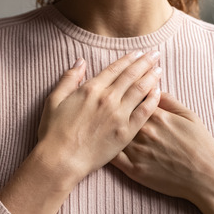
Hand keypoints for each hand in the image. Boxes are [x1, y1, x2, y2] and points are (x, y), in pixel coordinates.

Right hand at [35, 51, 162, 181]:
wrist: (60, 160)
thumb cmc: (53, 132)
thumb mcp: (54, 100)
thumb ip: (69, 78)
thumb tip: (80, 61)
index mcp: (91, 89)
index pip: (115, 69)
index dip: (128, 59)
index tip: (138, 52)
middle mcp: (108, 99)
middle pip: (131, 75)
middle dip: (145, 62)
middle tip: (155, 54)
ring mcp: (118, 115)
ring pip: (140, 90)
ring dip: (151, 77)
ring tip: (159, 68)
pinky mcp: (126, 132)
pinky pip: (144, 112)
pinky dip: (153, 100)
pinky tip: (159, 92)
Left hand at [111, 91, 213, 200]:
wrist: (205, 176)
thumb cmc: (200, 145)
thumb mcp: (189, 116)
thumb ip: (169, 101)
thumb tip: (153, 88)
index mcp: (157, 115)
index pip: (133, 96)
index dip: (125, 91)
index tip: (121, 89)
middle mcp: (144, 131)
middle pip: (120, 113)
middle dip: (112, 106)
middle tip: (107, 104)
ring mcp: (137, 151)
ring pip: (113, 133)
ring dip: (106, 126)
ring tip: (100, 121)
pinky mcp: (134, 170)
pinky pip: (112, 157)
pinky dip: (106, 148)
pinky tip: (102, 143)